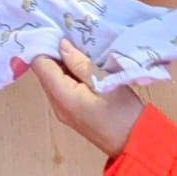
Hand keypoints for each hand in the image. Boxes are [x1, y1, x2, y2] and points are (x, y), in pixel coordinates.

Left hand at [32, 38, 144, 159]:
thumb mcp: (104, 82)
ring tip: (81, 47)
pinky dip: (70, 75)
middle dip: (55, 53)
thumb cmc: (123, 113)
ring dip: (64, 64)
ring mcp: (64, 111)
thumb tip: (60, 45)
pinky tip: (85, 65)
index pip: (40, 65)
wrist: (136, 145)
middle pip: (45, 72)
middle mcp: (56, 105)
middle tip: (72, 35)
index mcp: (61, 96)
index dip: (46, 46)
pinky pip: (64, 89)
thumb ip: (80, 63)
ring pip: (55, 80)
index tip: (59, 30)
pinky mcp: (73, 113)